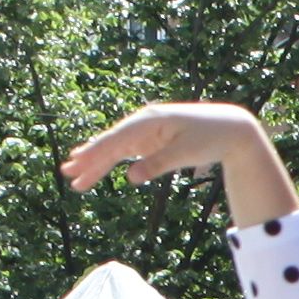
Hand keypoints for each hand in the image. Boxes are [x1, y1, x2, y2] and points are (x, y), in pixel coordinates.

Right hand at [63, 102, 298, 226]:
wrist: (231, 126)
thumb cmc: (210, 137)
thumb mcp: (185, 153)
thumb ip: (157, 164)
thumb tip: (129, 177)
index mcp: (149, 120)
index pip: (115, 140)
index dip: (94, 155)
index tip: (77, 166)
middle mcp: (143, 122)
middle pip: (110, 143)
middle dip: (89, 159)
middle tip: (67, 174)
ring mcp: (147, 130)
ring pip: (116, 147)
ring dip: (96, 161)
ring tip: (75, 174)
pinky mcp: (152, 139)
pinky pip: (126, 150)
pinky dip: (112, 158)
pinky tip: (97, 165)